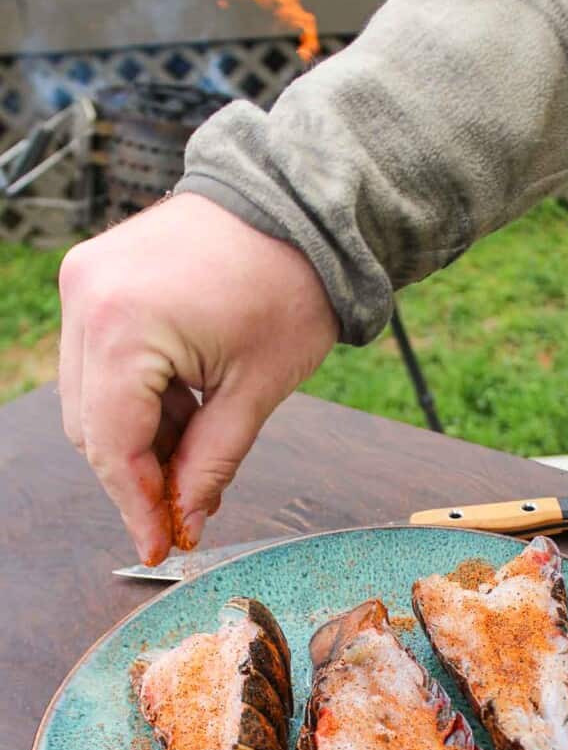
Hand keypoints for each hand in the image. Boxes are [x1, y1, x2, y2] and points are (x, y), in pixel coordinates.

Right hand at [58, 193, 337, 564]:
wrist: (299, 202)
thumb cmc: (292, 285)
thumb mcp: (257, 390)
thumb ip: (211, 462)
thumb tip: (185, 519)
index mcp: (124, 325)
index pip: (112, 445)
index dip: (134, 505)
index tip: (158, 547)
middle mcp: (87, 297)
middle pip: (91, 425)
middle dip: (138, 472)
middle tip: (184, 506)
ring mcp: (86, 279)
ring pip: (91, 396)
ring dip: (138, 433)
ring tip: (198, 439)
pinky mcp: (97, 272)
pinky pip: (99, 358)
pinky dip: (137, 393)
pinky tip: (185, 401)